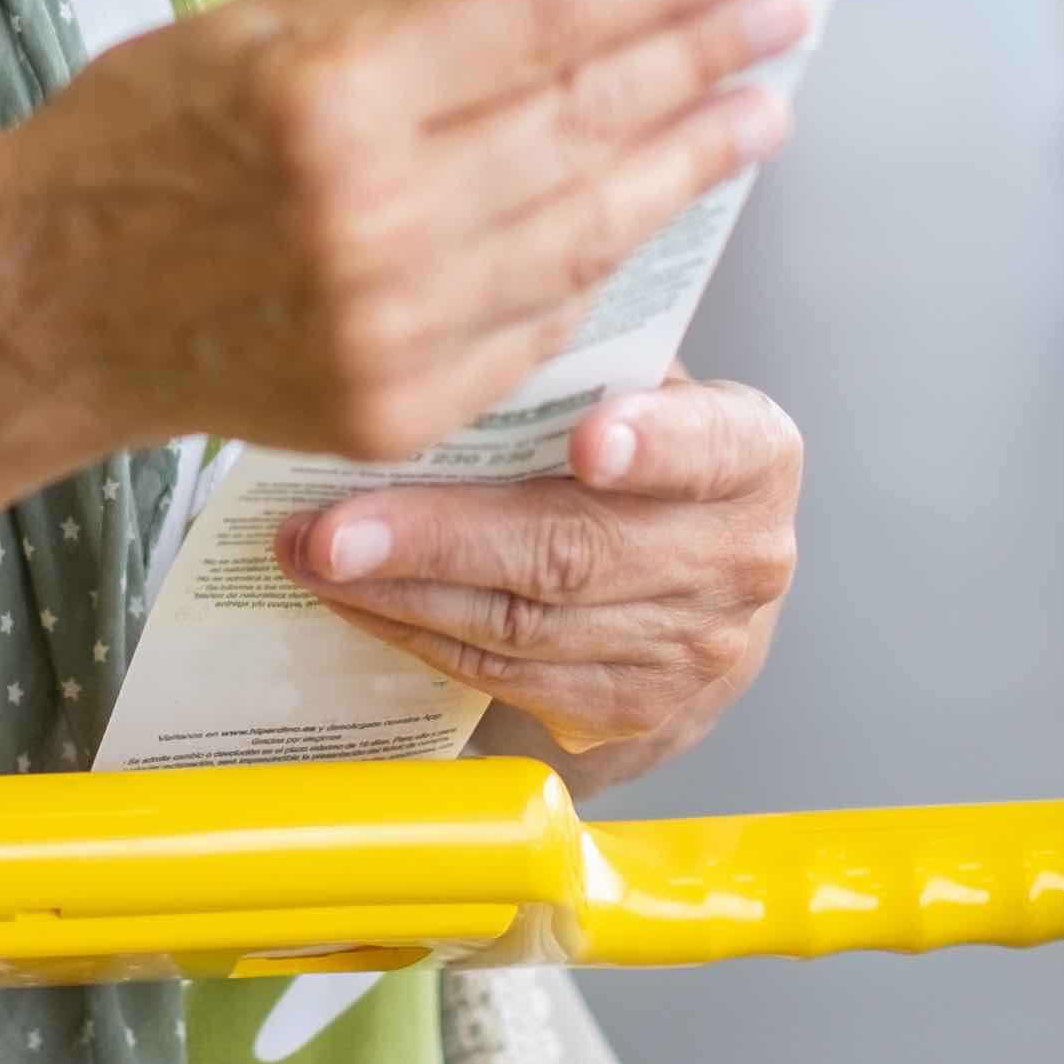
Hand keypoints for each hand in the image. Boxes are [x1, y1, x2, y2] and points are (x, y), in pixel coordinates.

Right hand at [0, 0, 801, 463]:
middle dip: (707, 51)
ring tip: (762, 104)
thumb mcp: (261, 20)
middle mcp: (374, 215)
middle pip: (589, 115)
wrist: (49, 302)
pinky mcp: (403, 403)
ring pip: (591, 225)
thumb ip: (416, 3)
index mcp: (333, 93)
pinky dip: (614, 251)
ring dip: (692, 158)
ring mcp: (394, 324)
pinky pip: (544, 317)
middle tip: (788, 2)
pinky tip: (662, 200)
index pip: (547, 14)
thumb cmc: (148, 133)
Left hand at [283, 376, 800, 788]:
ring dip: (401, 592)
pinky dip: (417, 634)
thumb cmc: (641, 460)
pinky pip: (503, 674)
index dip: (652, 444)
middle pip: (576, 551)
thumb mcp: (634, 391)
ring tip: (312, 554)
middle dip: (438, 538)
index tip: (588, 443)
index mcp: (750, 455)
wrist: (694, 588)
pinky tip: (355, 599)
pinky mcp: (632, 713)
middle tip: (332, 527)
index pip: (709, 445)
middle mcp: (738, 559)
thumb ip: (574, 372)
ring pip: (524, 624)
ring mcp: (691, 651)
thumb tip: (436, 350)